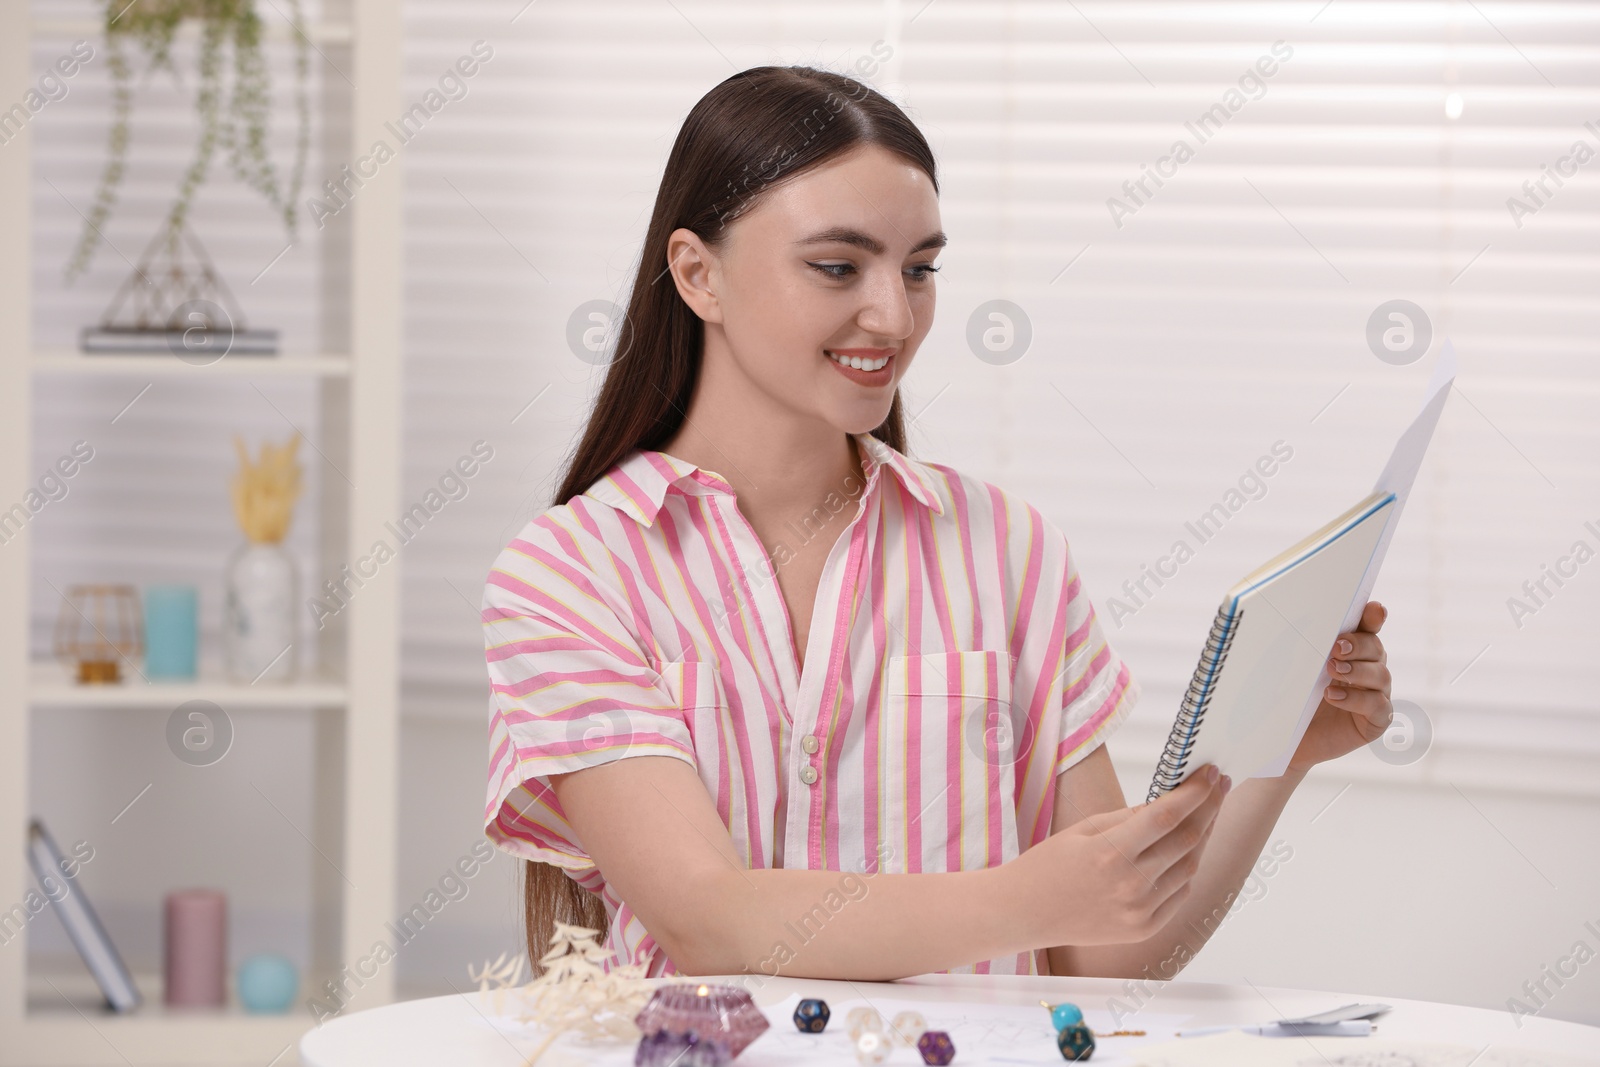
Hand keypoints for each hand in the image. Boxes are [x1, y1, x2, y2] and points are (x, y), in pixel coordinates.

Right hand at [1015, 766, 1228, 947]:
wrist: (1024, 913)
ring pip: (1189, 868)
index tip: (1210, 773)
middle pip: (1187, 840)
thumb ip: (1128, 818)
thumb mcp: (1083, 830)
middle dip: (1208, 809)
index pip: (1167, 816)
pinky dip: (1186, 870)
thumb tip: (1167, 803)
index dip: (1195, 793)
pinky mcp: (1143, 929)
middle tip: (1218, 787)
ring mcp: (1140, 911)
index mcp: (1111, 853)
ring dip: (1201, 839)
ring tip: (1205, 816)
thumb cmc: (1048, 866)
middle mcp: (1131, 885)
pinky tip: (1185, 852)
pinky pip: (1178, 895)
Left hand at [1287, 600, 1392, 771]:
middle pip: (1376, 648)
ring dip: (1357, 670)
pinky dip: (1356, 699)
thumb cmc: (1293, 701)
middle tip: (1336, 648)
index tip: (1374, 609)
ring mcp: (1376, 695)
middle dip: (1358, 645)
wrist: (1289, 740)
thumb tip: (1293, 622)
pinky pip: (1377, 705)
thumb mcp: (1294, 670)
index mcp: (1353, 652)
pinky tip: (1333, 696)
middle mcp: (1369, 670)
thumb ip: (1303, 648)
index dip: (1373, 617)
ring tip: (1332, 671)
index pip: (1368, 628)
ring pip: (1380, 675)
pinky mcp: (1376, 720)